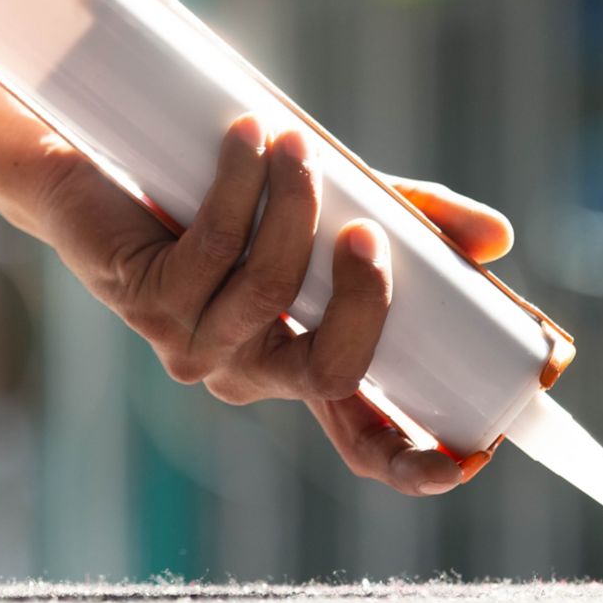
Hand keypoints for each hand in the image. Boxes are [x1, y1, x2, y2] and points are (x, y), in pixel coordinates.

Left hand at [28, 115, 513, 496]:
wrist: (103, 163)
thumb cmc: (239, 192)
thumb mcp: (342, 203)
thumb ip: (418, 224)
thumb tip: (499, 239)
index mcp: (304, 367)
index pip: (363, 446)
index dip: (414, 463)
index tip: (473, 453)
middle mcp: (252, 371)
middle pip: (329, 369)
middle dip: (363, 299)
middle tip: (367, 229)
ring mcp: (194, 342)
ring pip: (267, 293)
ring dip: (291, 207)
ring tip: (293, 141)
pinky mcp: (146, 297)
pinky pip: (210, 251)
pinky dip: (238, 187)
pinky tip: (246, 139)